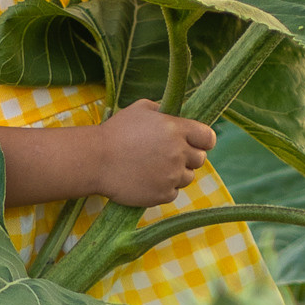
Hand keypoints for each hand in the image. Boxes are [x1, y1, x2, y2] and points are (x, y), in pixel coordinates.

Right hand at [96, 98, 215, 208]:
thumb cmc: (115, 132)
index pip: (208, 138)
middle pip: (200, 159)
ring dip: (176, 174)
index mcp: (176, 129)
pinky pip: (174, 192)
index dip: (203, 141)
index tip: (195, 143)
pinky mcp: (163, 194)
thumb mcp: (139, 109)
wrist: (95, 160)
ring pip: (188, 177)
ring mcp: (172, 176)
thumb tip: (175, 115)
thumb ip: (162, 110)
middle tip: (168, 156)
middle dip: (188, 157)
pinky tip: (147, 180)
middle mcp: (178, 153)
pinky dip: (164, 188)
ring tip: (154, 168)